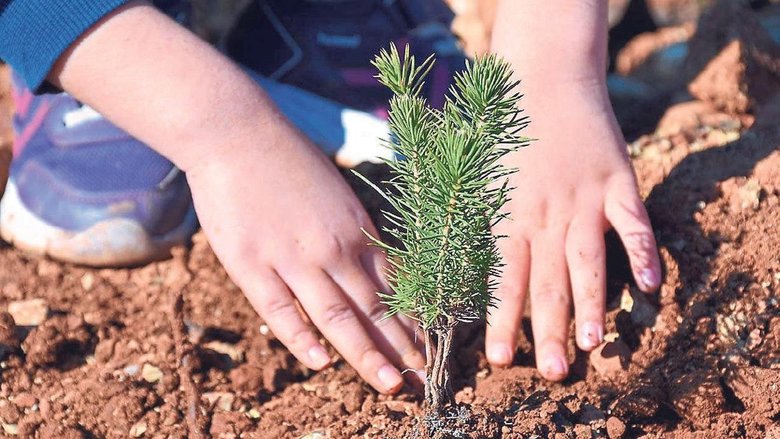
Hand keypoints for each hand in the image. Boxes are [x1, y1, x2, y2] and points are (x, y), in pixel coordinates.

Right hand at [186, 126, 423, 392]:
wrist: (236, 133)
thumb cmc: (288, 159)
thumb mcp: (336, 192)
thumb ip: (353, 231)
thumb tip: (372, 266)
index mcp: (356, 228)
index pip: (393, 286)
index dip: (413, 322)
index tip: (431, 350)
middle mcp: (332, 247)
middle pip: (373, 308)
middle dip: (402, 348)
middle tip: (425, 382)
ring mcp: (292, 258)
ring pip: (337, 316)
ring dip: (367, 354)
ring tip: (391, 385)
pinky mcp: (252, 264)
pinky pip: (281, 309)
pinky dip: (302, 338)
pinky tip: (321, 362)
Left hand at [486, 80, 660, 379]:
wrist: (541, 79)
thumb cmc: (500, 134)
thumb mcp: (477, 178)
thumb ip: (475, 225)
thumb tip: (462, 274)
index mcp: (507, 217)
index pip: (502, 279)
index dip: (501, 320)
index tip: (499, 359)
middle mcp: (545, 215)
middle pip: (547, 281)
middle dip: (548, 330)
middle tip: (553, 372)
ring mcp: (584, 200)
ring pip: (588, 260)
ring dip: (593, 304)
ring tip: (595, 345)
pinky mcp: (617, 182)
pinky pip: (633, 222)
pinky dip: (644, 251)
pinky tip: (652, 285)